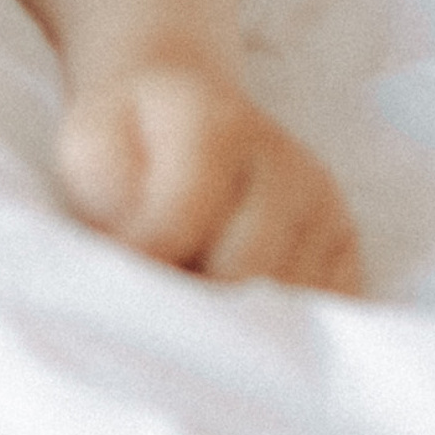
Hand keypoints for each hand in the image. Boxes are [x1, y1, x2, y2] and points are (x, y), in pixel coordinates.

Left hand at [57, 63, 362, 293]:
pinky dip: (279, 323)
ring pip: (285, 299)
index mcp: (214, 121)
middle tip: (162, 289)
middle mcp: (284, 157)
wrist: (183, 111)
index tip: (120, 271)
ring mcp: (322, 202)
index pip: (181, 217)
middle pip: (240, 270)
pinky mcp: (345, 244)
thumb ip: (103, 185)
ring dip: (235, 315)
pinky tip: (241, 301)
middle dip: (191, 292)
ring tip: (196, 285)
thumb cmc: (130, 139)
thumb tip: (143, 249)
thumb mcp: (89, 142)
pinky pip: (322, 310)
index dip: (142, 258)